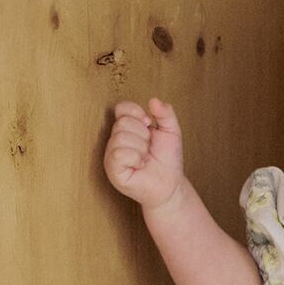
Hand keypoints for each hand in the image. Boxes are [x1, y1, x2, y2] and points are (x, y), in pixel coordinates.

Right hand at [104, 96, 184, 210]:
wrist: (171, 185)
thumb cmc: (167, 159)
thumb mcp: (171, 132)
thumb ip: (166, 114)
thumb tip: (153, 100)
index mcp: (127, 127)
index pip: (122, 108)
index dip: (138, 113)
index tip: (149, 124)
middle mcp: (116, 139)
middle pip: (123, 122)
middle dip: (144, 136)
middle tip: (148, 149)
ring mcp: (112, 154)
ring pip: (121, 137)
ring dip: (141, 149)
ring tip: (144, 159)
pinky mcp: (112, 169)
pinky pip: (119, 154)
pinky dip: (135, 158)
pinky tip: (139, 166)